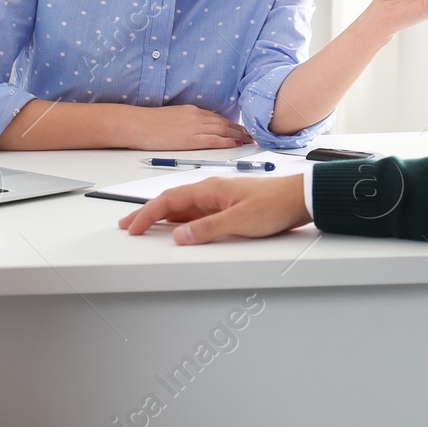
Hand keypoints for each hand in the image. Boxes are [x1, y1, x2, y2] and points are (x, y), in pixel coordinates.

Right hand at [118, 173, 310, 243]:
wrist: (299, 198)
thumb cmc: (274, 204)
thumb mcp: (239, 221)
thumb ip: (207, 229)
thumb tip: (178, 236)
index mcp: (209, 189)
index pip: (169, 200)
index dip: (147, 214)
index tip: (133, 226)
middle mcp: (211, 191)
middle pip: (171, 202)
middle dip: (147, 213)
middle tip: (128, 225)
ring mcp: (219, 198)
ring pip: (182, 207)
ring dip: (162, 217)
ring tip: (145, 226)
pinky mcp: (228, 206)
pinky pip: (196, 212)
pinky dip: (180, 220)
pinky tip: (177, 228)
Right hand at [127, 104, 251, 150]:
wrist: (136, 124)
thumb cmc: (147, 123)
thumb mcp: (170, 118)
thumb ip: (184, 122)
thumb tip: (190, 130)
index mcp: (191, 111)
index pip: (217, 117)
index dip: (231, 123)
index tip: (241, 128)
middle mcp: (196, 116)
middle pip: (224, 123)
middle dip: (240, 129)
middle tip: (253, 134)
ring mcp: (194, 127)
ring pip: (223, 130)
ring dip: (239, 135)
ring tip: (251, 140)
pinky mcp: (190, 139)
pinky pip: (214, 140)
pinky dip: (227, 141)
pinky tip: (237, 144)